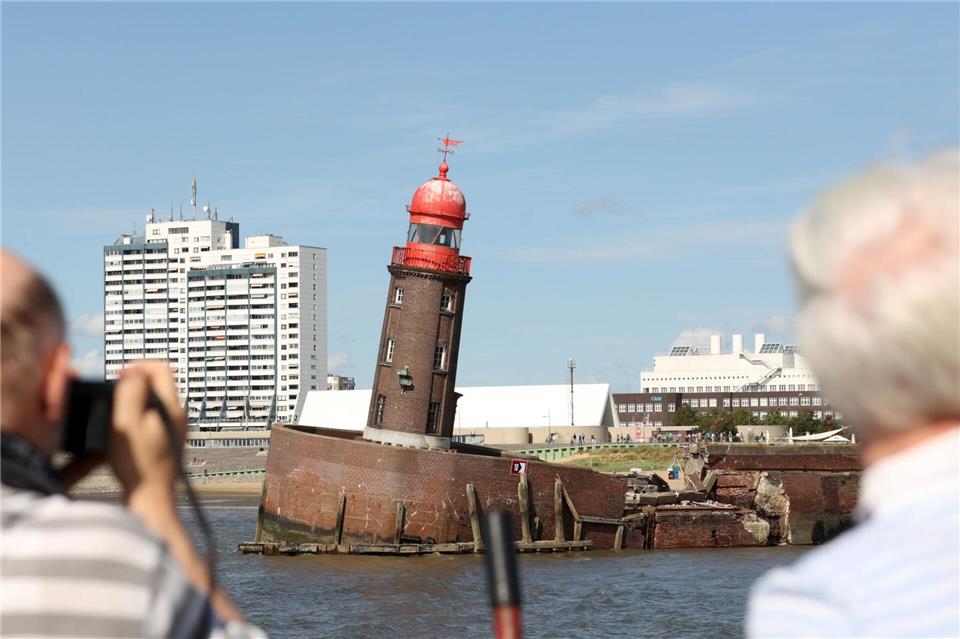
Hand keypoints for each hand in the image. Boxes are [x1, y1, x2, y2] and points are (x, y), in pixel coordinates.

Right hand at [109, 361, 185, 511]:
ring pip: (156, 401)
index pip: (161, 368)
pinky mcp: (170, 440)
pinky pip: (154, 417)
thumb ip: (131, 392)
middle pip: (159, 383)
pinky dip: (139, 416)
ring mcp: (177, 428)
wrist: (151, 498)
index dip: (138, 366)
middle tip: (114, 397)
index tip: (118, 377)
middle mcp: (180, 415)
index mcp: (172, 407)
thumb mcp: (127, 423)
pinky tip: (126, 432)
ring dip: (136, 401)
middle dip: (135, 383)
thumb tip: (134, 370)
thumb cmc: (136, 464)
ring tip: (118, 415)